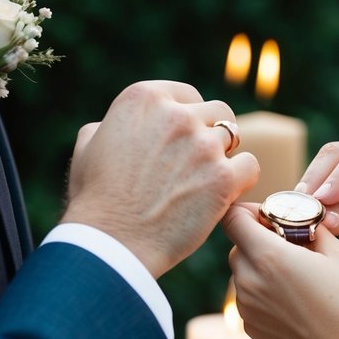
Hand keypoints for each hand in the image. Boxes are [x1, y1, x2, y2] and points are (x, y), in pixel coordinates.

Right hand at [62, 81, 258, 276]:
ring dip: (223, 156)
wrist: (110, 242)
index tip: (183, 139)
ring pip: (234, 137)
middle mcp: (176, 115)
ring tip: (204, 182)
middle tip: (196, 163)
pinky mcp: (223, 177)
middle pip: (216, 112)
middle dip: (209, 134)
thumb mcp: (88, 147)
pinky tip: (224, 194)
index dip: (189, 117)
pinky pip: (250, 165)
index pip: (188, 95)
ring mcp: (202, 145)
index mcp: (144, 98)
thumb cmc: (95, 199)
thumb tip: (125, 123)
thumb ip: (110, 123)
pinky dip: (241, 180)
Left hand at [222, 204, 338, 338]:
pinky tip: (298, 299)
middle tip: (295, 244)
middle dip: (260, 238)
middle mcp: (249, 284)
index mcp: (268, 258)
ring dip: (263, 266)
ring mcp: (248, 311)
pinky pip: (250, 298)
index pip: (233, 218)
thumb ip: (309, 229)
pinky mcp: (254, 332)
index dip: (250, 211)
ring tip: (301, 274)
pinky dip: (266, 290)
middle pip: (237, 246)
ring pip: (244, 273)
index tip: (273, 216)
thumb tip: (297, 218)